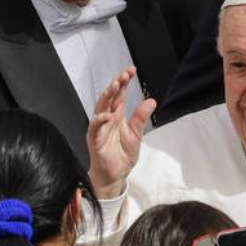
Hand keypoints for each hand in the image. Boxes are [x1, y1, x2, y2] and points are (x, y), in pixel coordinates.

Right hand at [88, 67, 156, 198]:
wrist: (115, 175)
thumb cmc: (122, 155)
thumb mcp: (136, 134)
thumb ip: (141, 117)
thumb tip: (151, 100)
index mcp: (117, 116)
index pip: (119, 95)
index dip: (124, 82)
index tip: (131, 71)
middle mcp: (107, 119)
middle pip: (109, 98)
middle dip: (116, 85)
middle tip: (124, 75)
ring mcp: (99, 128)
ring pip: (100, 108)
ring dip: (107, 97)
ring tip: (115, 86)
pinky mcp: (94, 140)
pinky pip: (94, 128)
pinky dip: (99, 120)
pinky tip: (106, 115)